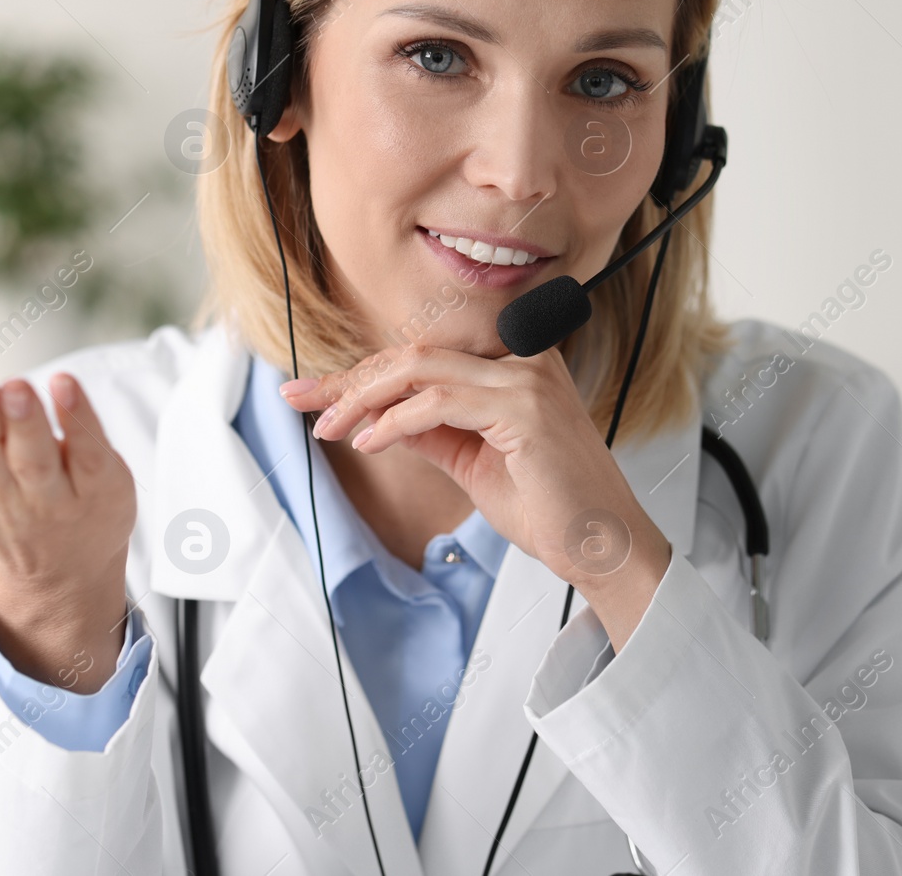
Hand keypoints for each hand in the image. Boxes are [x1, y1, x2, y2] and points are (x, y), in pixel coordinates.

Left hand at [280, 343, 670, 648]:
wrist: (600, 547)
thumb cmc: (547, 506)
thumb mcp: (471, 461)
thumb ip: (429, 431)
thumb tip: (372, 419)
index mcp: (516, 364)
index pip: (426, 357)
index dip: (364, 374)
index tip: (313, 394)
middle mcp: (525, 359)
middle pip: (415, 354)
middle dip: (350, 378)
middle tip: (301, 401)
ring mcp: (527, 378)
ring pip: (421, 369)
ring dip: (363, 399)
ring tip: (328, 428)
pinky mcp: (525, 406)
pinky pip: (440, 403)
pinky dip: (394, 422)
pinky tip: (367, 442)